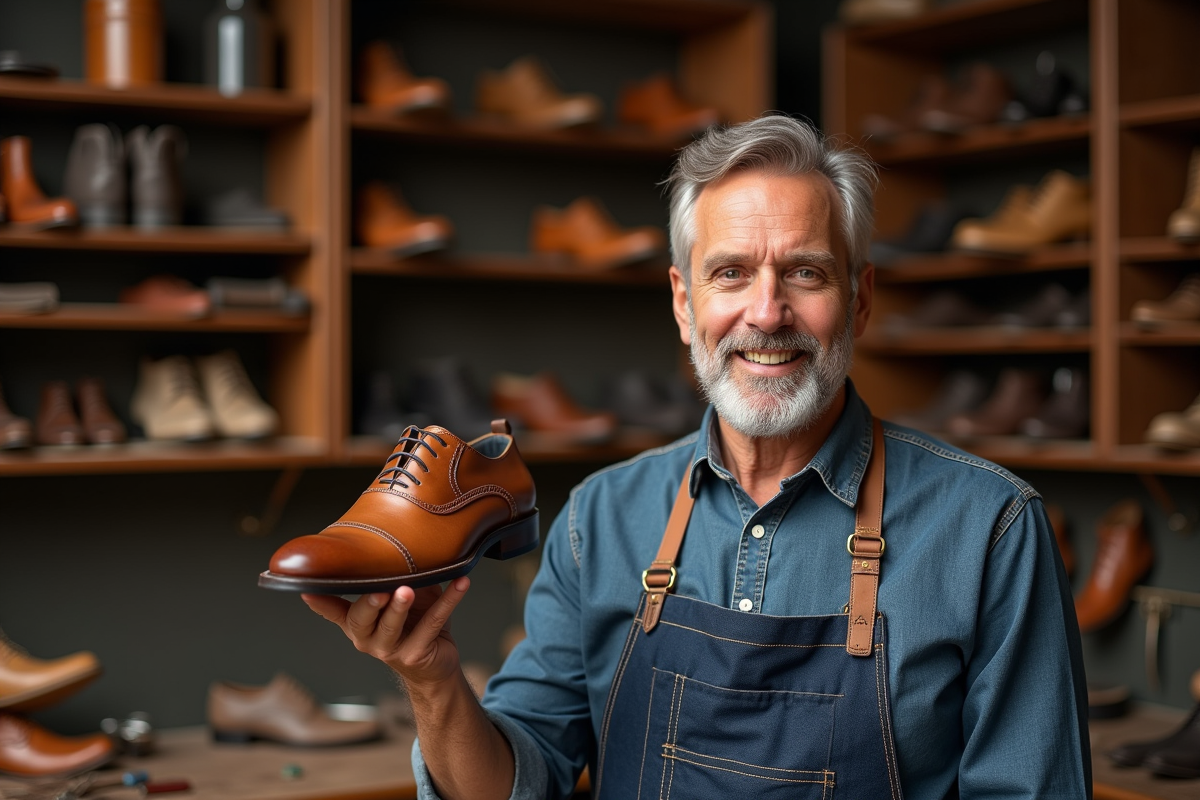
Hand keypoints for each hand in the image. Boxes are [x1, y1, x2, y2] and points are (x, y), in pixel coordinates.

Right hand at [302, 577, 470, 687]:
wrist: (435, 664)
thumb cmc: (413, 623)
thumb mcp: (396, 598)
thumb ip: (389, 577)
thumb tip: (390, 538)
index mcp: (357, 623)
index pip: (333, 611)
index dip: (319, 601)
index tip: (306, 587)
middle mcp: (367, 638)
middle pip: (361, 620)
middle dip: (368, 603)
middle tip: (377, 589)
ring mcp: (390, 649)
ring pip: (392, 626)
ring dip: (400, 607)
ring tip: (408, 589)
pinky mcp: (416, 654)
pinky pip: (433, 624)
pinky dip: (449, 601)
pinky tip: (461, 583)